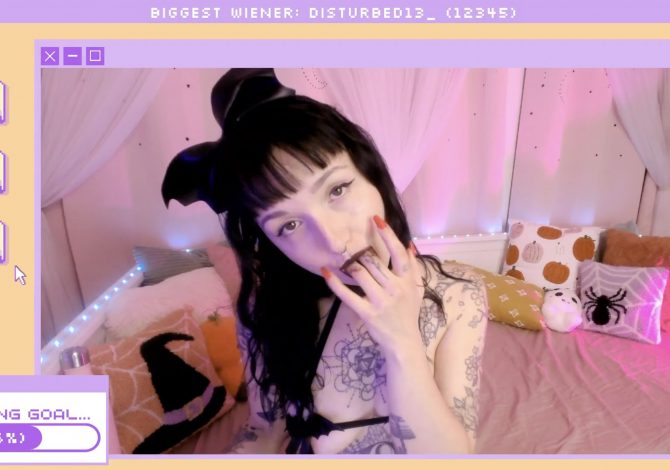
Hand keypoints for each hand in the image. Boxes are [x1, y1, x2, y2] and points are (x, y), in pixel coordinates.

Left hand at [321, 215, 424, 353]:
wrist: (404, 343)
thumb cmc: (409, 314)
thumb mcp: (417, 290)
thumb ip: (413, 267)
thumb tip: (408, 244)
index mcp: (407, 281)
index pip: (398, 253)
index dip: (388, 235)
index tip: (376, 219)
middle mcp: (394, 289)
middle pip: (374, 262)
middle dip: (361, 251)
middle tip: (351, 244)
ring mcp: (380, 301)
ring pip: (360, 273)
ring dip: (349, 264)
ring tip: (342, 258)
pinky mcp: (366, 313)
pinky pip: (347, 294)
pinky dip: (334, 282)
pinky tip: (325, 271)